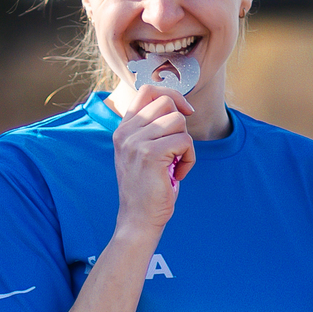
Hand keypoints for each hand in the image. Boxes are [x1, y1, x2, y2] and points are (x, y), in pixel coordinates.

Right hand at [113, 84, 194, 236]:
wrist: (137, 220)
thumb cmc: (146, 189)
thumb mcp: (142, 153)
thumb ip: (151, 130)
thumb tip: (179, 108)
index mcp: (123, 129)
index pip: (147, 91)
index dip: (171, 95)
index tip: (184, 112)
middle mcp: (126, 132)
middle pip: (166, 102)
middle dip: (181, 123)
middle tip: (177, 148)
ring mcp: (136, 142)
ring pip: (178, 120)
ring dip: (185, 143)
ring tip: (176, 164)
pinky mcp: (150, 154)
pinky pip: (185, 141)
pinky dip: (189, 159)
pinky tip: (178, 174)